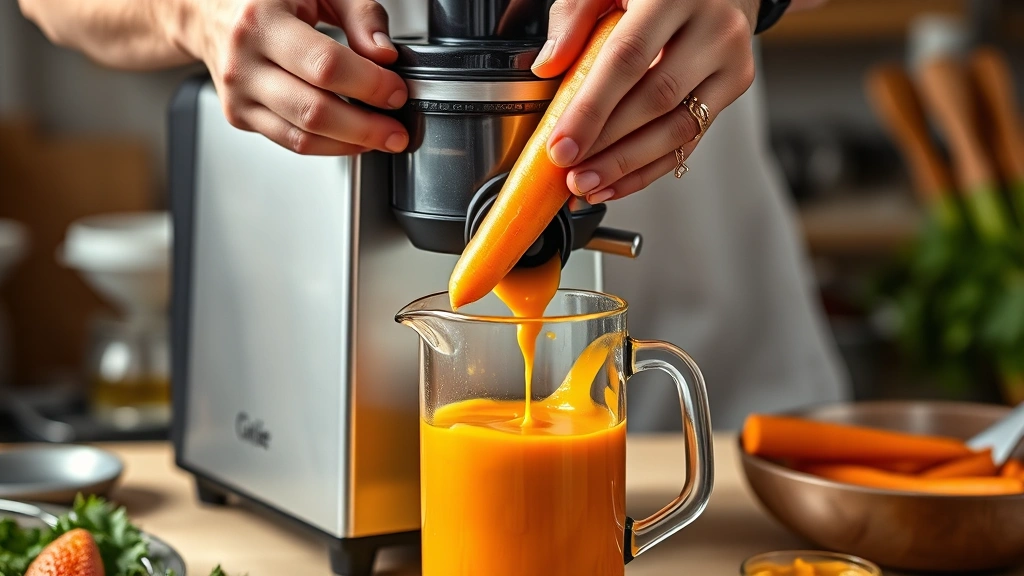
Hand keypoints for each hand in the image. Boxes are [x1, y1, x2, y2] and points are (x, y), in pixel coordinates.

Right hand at [179, 0, 408, 154]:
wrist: (208, 10)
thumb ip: (360, 13)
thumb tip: (384, 54)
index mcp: (261, 20)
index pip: (325, 66)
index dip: (369, 84)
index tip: (396, 91)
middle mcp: (242, 61)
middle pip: (314, 110)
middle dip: (366, 126)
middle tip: (397, 129)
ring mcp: (237, 94)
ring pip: (302, 136)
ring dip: (351, 143)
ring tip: (382, 138)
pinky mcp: (239, 116)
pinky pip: (291, 142)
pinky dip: (328, 146)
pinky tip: (353, 138)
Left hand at [532, 0, 758, 201]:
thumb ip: (575, 15)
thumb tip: (548, 65)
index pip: (627, 59)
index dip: (591, 109)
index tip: (561, 146)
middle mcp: (712, 26)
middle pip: (655, 100)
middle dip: (607, 146)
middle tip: (571, 175)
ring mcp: (730, 58)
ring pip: (678, 128)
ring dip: (627, 166)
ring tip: (588, 186)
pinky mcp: (735, 83)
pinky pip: (690, 138)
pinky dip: (650, 167)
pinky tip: (617, 183)